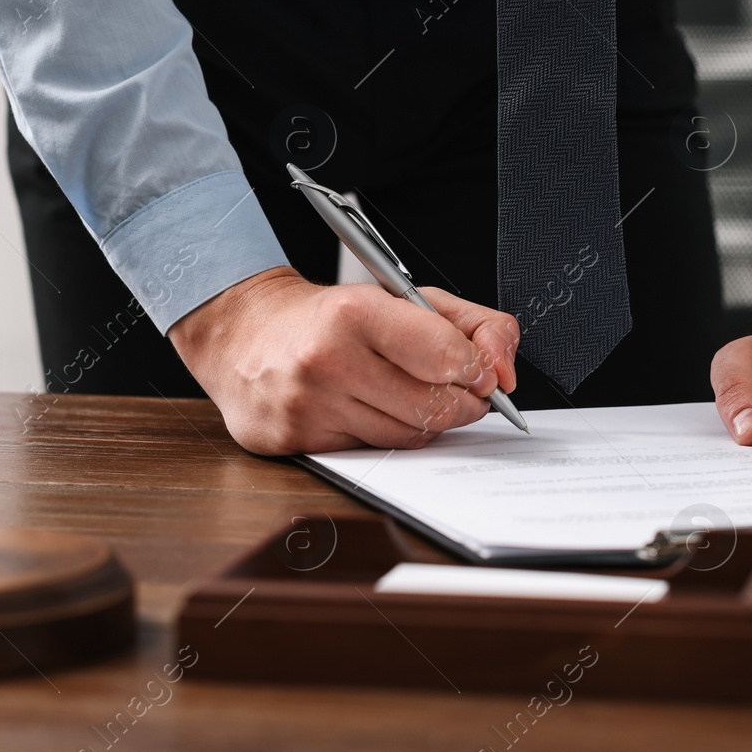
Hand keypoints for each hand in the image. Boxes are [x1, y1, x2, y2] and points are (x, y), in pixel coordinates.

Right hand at [169, 267, 519, 454]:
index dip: (476, 369)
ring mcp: (307, 407)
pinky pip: (371, 454)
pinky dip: (385, 435)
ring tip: (410, 393)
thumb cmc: (332, 316)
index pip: (447, 358)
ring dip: (425, 421)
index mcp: (355, 314)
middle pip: (433, 408)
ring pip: (406, 438)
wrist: (245, 333)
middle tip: (461, 390)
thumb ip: (473, 325)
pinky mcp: (293, 441)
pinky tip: (370, 408)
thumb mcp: (406, 297)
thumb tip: (505, 372)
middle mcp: (326, 361)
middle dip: (461, 402)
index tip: (479, 370)